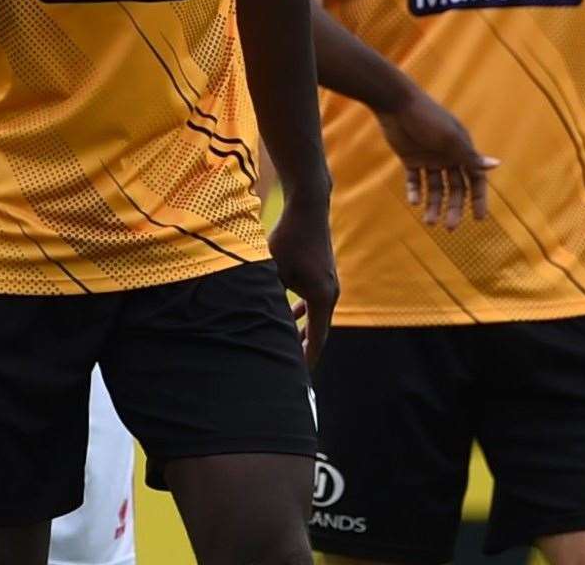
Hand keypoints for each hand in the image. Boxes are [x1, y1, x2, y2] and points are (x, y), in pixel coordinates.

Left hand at [269, 191, 338, 367]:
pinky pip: (314, 300)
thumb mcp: (273, 270)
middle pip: (318, 330)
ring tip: (289, 344)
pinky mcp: (323, 271)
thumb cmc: (289, 238)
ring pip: (315, 314)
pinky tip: (291, 311)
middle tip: (290, 368)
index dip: (306, 359)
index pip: (317, 339)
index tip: (298, 377)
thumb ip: (268, 295)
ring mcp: (329, 281)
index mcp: (323, 297)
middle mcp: (331, 292)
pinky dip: (303, 310)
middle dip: (303, 348)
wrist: (308, 206)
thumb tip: (254, 316)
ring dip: (302, 329)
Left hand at [378, 89, 497, 228]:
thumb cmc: (427, 118)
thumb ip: (470, 156)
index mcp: (462, 151)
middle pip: (455, 189)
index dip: (478, 199)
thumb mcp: (450, 139)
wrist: (396, 103)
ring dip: (434, 205)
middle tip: (450, 228)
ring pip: (434, 188)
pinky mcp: (410, 158)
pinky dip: (415, 192)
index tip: (478, 219)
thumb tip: (497, 165)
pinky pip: (415, 180)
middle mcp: (448, 157)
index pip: (475, 180)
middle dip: (454, 208)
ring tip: (429, 221)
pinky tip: (414, 202)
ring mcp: (429, 158)